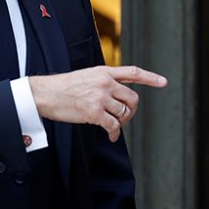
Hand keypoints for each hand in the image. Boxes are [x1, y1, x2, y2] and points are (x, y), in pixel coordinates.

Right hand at [28, 65, 166, 141]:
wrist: (45, 94)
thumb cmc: (63, 88)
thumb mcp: (86, 76)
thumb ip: (103, 82)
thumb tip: (117, 96)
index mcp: (104, 72)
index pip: (133, 72)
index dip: (150, 78)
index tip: (164, 82)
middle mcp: (105, 82)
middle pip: (132, 98)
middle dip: (131, 111)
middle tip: (123, 118)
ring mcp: (100, 97)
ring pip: (124, 113)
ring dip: (121, 123)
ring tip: (113, 127)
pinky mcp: (94, 112)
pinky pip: (113, 125)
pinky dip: (114, 133)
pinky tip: (110, 136)